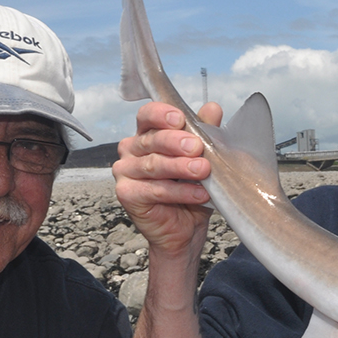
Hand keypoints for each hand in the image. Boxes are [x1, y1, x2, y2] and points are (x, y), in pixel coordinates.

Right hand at [113, 100, 222, 258]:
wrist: (186, 229)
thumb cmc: (191, 190)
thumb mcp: (202, 159)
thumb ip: (204, 133)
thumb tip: (212, 108)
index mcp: (146, 135)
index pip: (147, 116)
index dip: (161, 115)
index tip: (181, 119)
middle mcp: (131, 150)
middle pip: (151, 140)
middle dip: (176, 142)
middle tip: (197, 147)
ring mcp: (125, 172)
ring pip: (154, 165)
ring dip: (181, 167)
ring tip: (203, 170)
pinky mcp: (126, 194)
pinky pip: (155, 190)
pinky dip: (179, 192)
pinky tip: (199, 193)